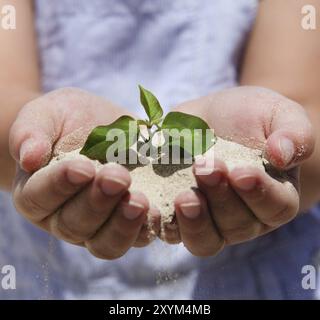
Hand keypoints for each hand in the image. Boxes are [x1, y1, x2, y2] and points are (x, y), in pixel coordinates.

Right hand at [9, 88, 159, 258]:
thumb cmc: (69, 120)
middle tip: (119, 177)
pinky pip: (136, 238)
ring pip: (106, 243)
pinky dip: (147, 229)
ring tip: (140, 201)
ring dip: (123, 225)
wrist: (100, 126)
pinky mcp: (128, 224)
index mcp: (38, 192)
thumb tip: (28, 158)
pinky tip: (158, 211)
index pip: (40, 197)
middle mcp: (65, 217)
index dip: (60, 185)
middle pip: (75, 224)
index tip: (83, 166)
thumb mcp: (48, 114)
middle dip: (98, 202)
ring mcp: (99, 225)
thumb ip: (31, 131)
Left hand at [170, 86, 314, 255]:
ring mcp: (209, 220)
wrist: (212, 117)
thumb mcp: (277, 114)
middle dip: (221, 198)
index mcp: (273, 196)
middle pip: (236, 225)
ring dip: (194, 221)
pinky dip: (163, 223)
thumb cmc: (249, 117)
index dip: (259, 193)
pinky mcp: (179, 216)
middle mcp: (243, 217)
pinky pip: (172, 233)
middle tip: (205, 167)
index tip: (241, 172)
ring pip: (204, 240)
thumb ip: (294, 132)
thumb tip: (283, 155)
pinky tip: (153, 205)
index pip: (276, 207)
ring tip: (183, 196)